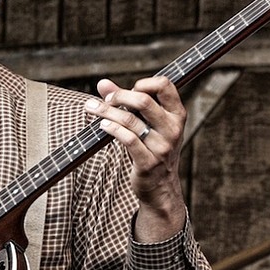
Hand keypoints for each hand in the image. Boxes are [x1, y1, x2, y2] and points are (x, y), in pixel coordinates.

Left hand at [84, 77, 187, 241]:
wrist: (160, 187)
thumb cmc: (151, 148)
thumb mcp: (146, 124)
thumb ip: (126, 102)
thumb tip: (102, 83)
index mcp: (176, 115)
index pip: (165, 85)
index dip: (143, 83)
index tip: (128, 90)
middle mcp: (172, 129)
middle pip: (143, 100)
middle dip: (118, 96)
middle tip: (105, 100)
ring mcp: (162, 147)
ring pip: (130, 120)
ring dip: (106, 112)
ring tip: (92, 108)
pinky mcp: (148, 162)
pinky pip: (127, 139)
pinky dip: (111, 129)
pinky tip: (102, 125)